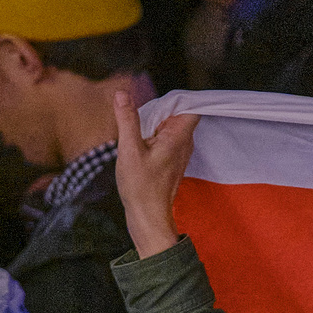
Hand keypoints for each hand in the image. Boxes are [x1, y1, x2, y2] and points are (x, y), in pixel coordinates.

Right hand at [111, 90, 196, 257]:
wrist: (148, 217)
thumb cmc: (141, 187)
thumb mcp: (129, 149)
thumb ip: (127, 120)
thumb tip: (122, 95)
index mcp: (179, 137)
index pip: (191, 107)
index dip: (176, 99)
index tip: (156, 101)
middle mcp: (184, 144)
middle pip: (177, 114)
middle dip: (158, 112)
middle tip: (140, 123)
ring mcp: (179, 153)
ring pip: (169, 126)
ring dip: (153, 125)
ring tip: (138, 138)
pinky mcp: (171, 160)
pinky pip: (164, 139)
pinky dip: (152, 137)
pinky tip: (139, 147)